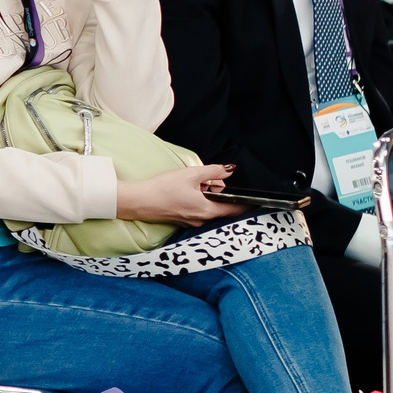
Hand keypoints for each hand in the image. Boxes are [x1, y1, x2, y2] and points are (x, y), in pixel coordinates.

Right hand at [119, 164, 243, 225]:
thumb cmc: (163, 189)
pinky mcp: (182, 220)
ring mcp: (191, 222)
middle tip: (210, 180)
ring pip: (209, 207)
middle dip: (220, 192)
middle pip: (221, 206)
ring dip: (208, 195)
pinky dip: (198, 200)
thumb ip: (213, 172)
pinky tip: (186, 191)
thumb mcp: (191, 175)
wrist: (137, 201)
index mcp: (208, 210)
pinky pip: (198, 210)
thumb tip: (229, 171)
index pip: (235, 209)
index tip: (255, 199)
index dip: (245, 203)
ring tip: (195, 183)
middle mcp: (202, 219)